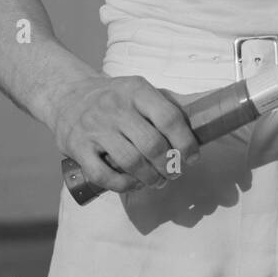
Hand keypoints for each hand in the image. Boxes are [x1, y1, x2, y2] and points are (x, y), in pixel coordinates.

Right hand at [49, 73, 200, 195]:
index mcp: (137, 91)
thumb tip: (210, 110)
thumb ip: (170, 104)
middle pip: (152, 145)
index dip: (186, 142)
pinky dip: (124, 185)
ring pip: (131, 162)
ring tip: (158, 181)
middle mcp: (116, 107)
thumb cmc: (114, 97)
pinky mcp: (77, 147)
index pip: (169, 117)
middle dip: (170, 165)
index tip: (193, 157)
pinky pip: (103, 175)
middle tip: (175, 173)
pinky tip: (134, 184)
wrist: (67, 95)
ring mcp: (95, 128)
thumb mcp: (140, 90)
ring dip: (150, 178)